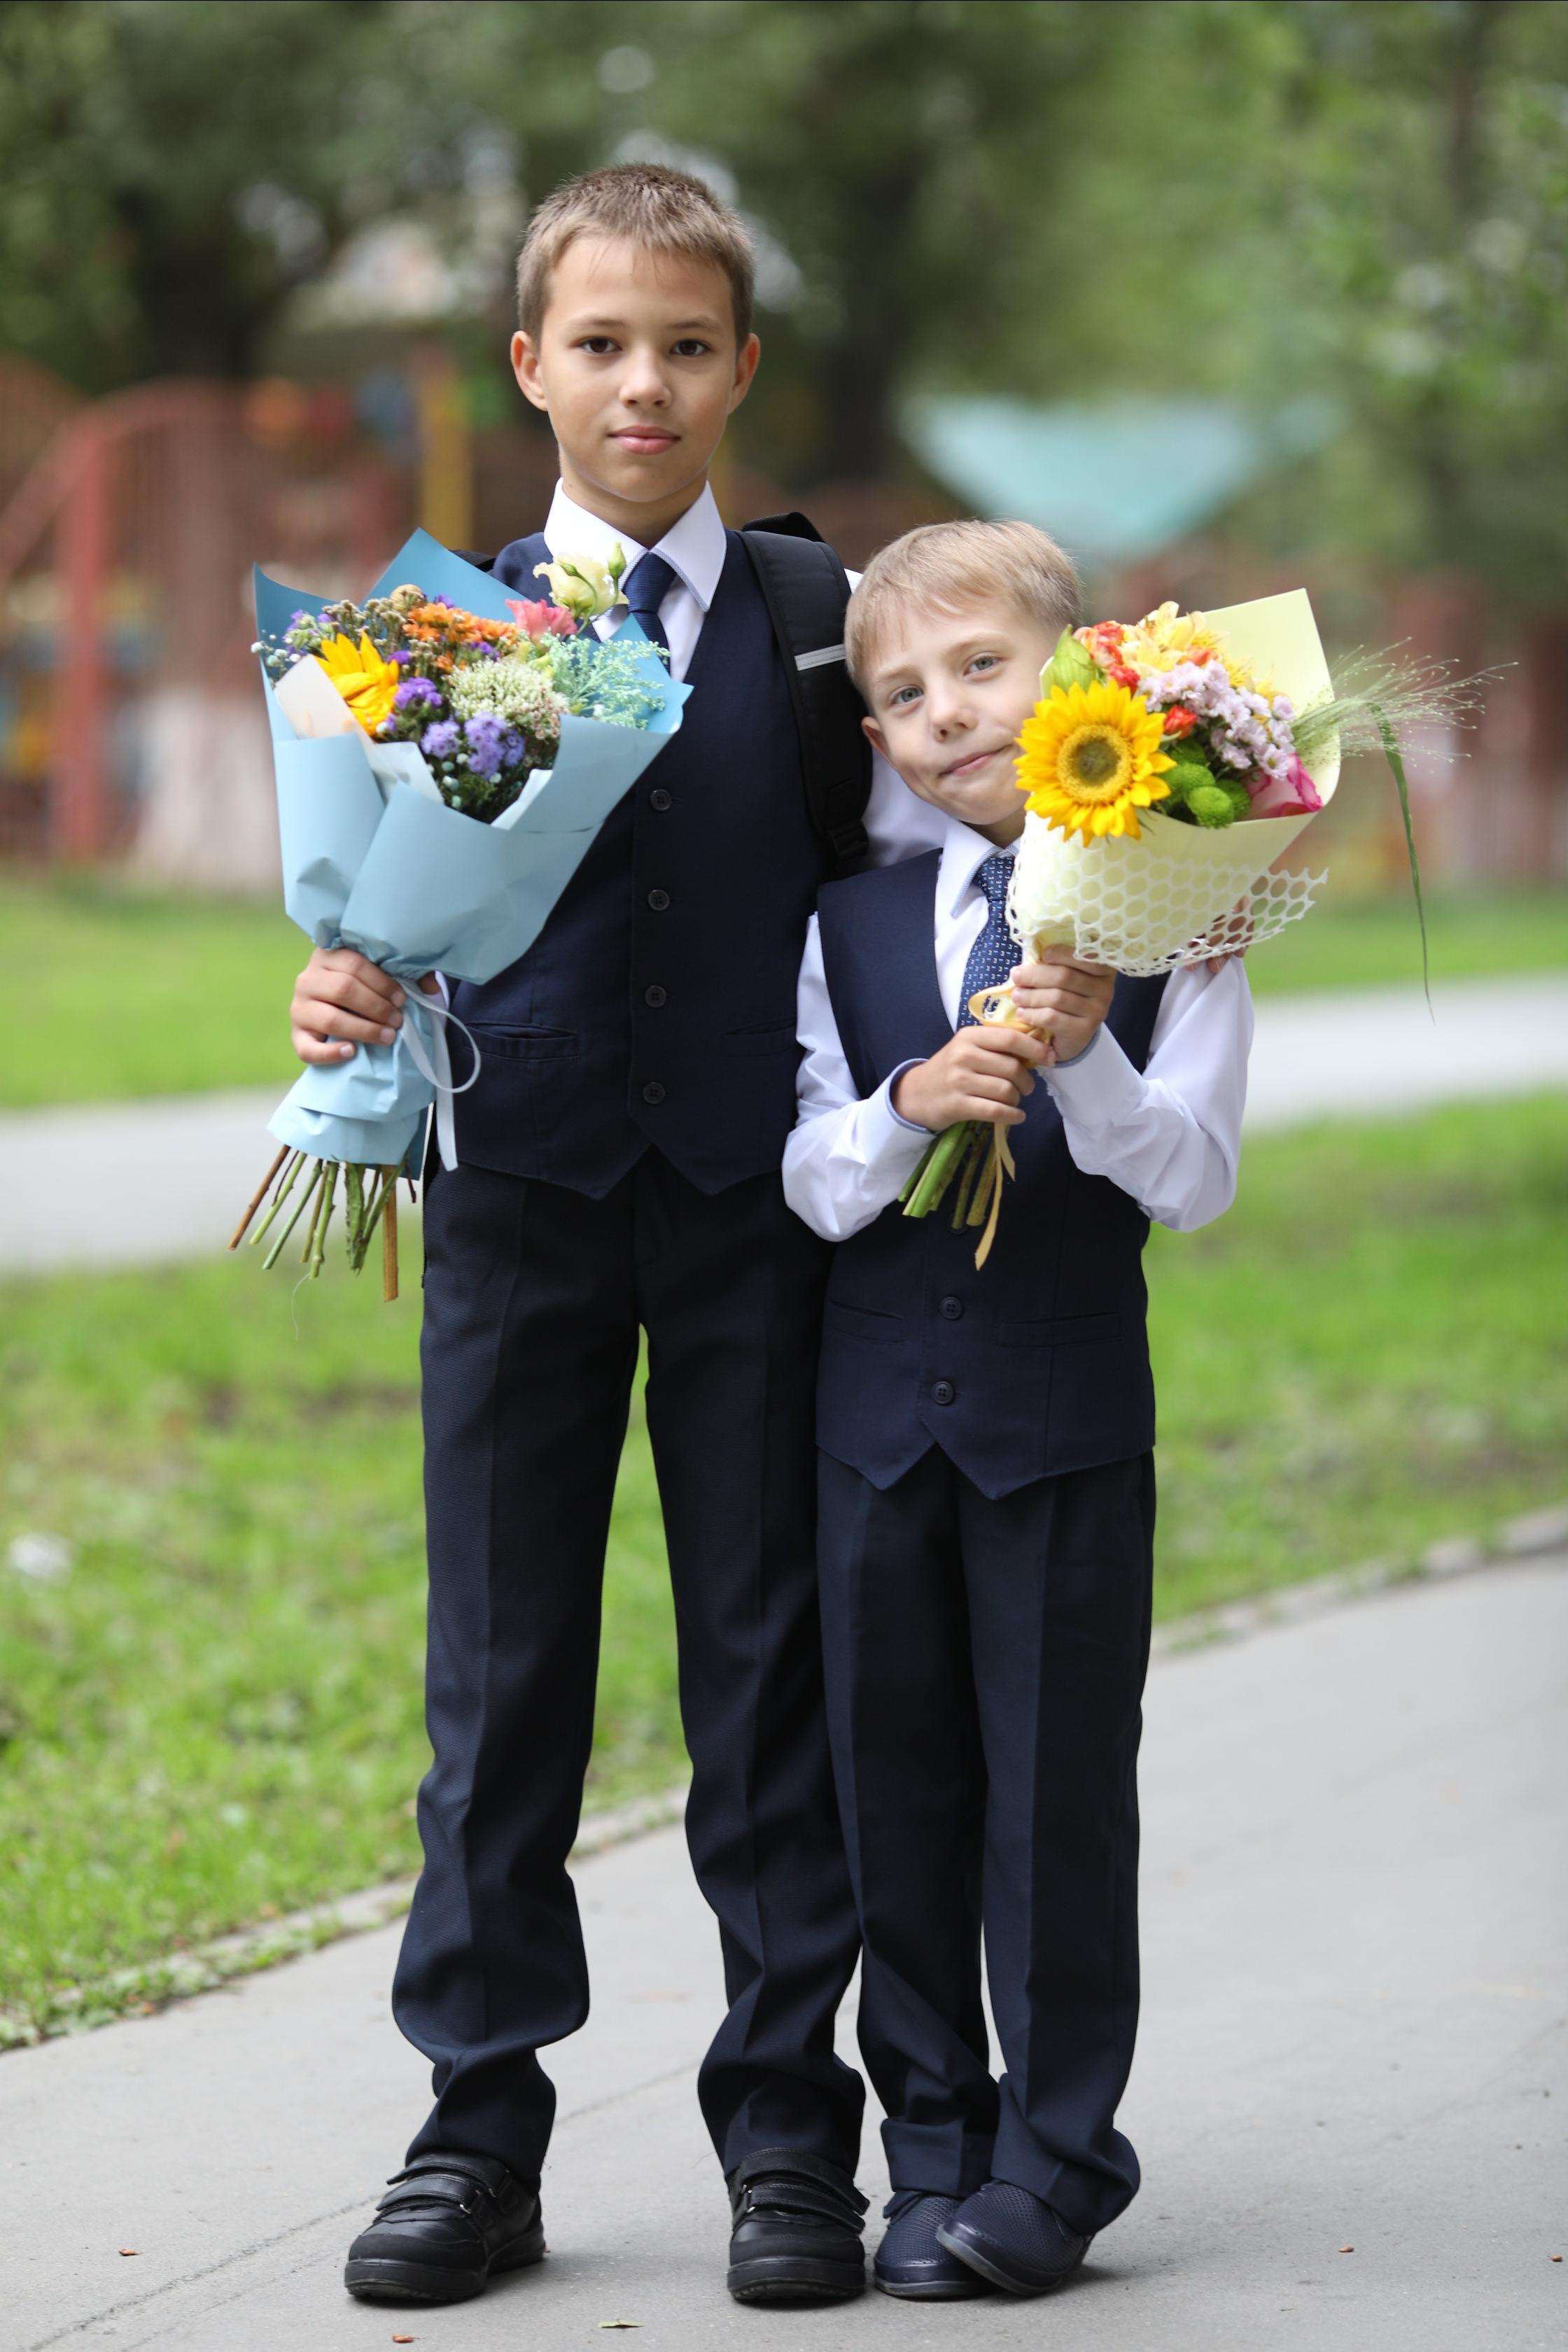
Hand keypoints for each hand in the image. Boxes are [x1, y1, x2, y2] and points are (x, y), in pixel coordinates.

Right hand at [289, 948, 435, 1065]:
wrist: (334, 1010)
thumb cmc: (363, 989)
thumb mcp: (381, 976)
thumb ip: (408, 975)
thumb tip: (431, 988)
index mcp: (328, 957)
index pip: (354, 964)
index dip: (382, 983)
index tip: (402, 999)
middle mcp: (308, 979)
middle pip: (343, 989)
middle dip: (377, 1007)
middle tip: (398, 1021)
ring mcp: (299, 1008)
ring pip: (330, 1019)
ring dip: (364, 1030)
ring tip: (388, 1037)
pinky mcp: (296, 1036)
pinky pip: (307, 1049)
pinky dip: (331, 1053)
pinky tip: (352, 1051)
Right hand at [892, 1022, 1047, 1130]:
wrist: (917, 1093)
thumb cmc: (950, 1069)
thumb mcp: (968, 1048)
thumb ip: (996, 1045)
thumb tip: (1037, 1050)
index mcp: (970, 1036)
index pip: (1011, 1038)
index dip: (1036, 1048)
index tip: (1050, 1058)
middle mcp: (964, 1055)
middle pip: (1012, 1068)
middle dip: (1027, 1081)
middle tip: (1027, 1087)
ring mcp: (959, 1081)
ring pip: (1006, 1090)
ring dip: (1017, 1099)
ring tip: (1014, 1100)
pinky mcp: (958, 1104)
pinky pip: (995, 1111)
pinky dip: (1012, 1115)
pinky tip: (1016, 1116)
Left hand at [1008, 952, 1114, 1064]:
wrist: (1070, 1038)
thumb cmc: (1064, 999)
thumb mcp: (1063, 979)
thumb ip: (1054, 964)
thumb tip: (1031, 950)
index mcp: (1102, 970)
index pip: (1085, 956)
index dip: (1063, 953)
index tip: (1043, 954)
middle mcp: (1105, 989)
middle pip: (1065, 977)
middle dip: (1036, 976)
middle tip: (1016, 977)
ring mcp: (1097, 1011)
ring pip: (1057, 998)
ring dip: (1031, 996)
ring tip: (1016, 996)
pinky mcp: (1085, 1030)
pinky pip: (1053, 1018)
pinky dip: (1033, 1014)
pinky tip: (1023, 1013)